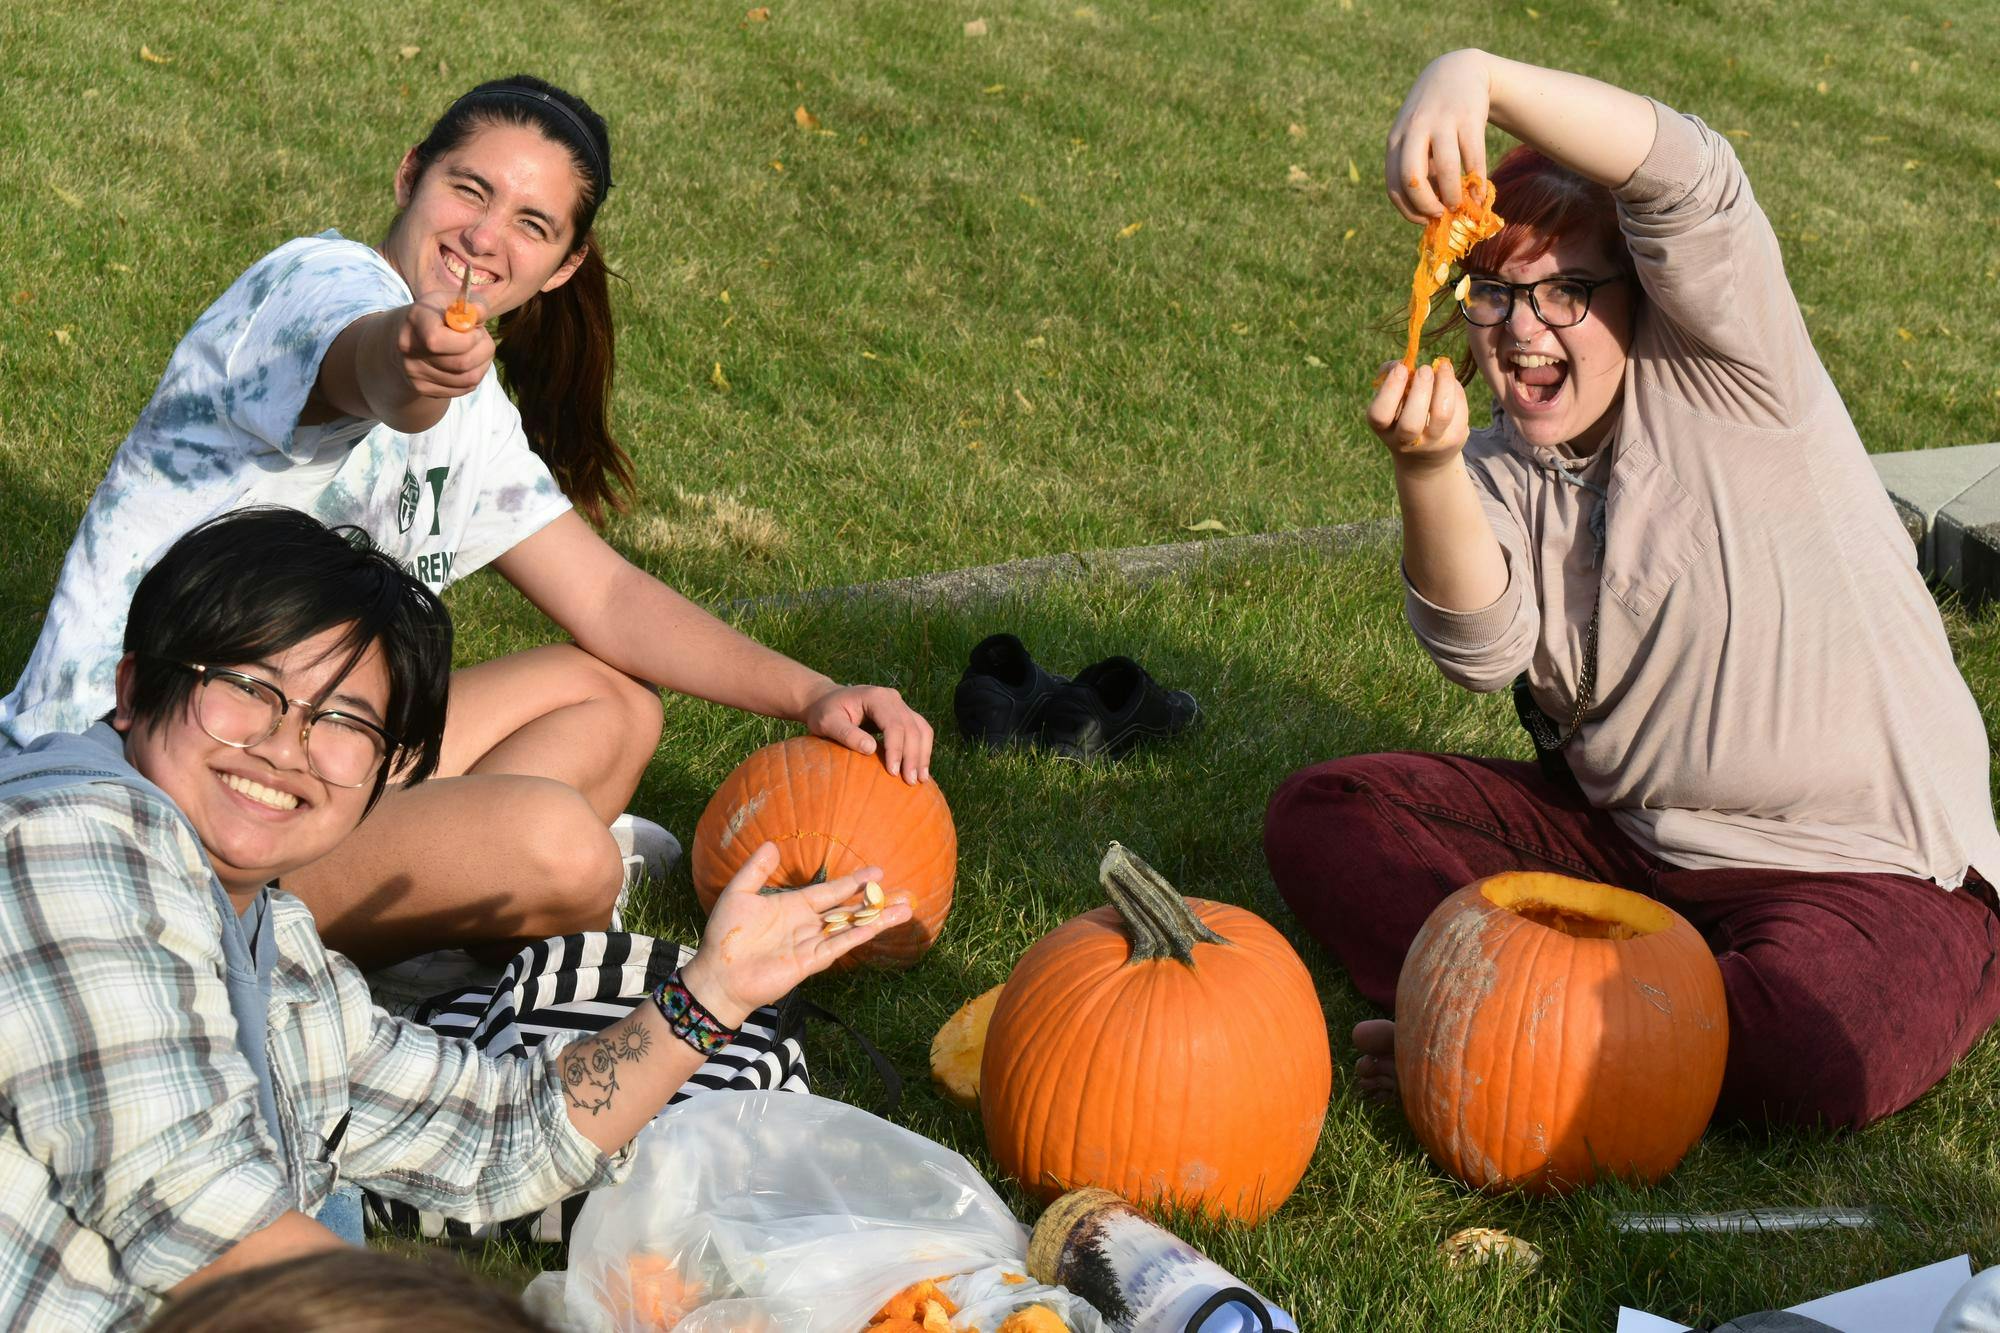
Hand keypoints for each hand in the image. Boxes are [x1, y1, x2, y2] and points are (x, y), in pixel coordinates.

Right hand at [395, 294, 494, 399]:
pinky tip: (471, 362)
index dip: (466, 339)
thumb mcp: (453, 301)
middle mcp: (410, 348)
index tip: (474, 329)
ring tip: (478, 349)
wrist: (413, 336)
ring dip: (484, 363)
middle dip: (483, 350)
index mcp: (416, 320)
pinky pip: (464, 388)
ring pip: (468, 378)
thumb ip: (472, 305)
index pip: (437, 341)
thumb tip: (481, 314)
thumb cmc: (439, 315)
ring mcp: (414, 372)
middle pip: (461, 363)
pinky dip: (476, 375)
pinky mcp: (423, 388)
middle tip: (482, 339)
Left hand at [678, 843, 908, 1024]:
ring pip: (850, 928)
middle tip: (900, 892)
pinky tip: (877, 927)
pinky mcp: (809, 962)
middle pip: (847, 910)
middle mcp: (807, 924)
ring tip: (903, 910)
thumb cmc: (724, 936)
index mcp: (793, 906)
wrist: (717, 975)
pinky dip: (858, 935)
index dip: (853, 882)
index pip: (830, 892)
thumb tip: (772, 845)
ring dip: (876, 919)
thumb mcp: (739, 894)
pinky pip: (838, 945)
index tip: (877, 872)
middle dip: (873, 901)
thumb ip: (756, 870)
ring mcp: (810, 943)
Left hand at [803, 683, 934, 784]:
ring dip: (923, 754)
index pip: (894, 724)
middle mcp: (892, 698)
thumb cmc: (824, 713)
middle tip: (910, 781)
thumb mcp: (827, 723)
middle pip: (912, 728)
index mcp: (875, 697)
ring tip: (921, 779)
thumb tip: (871, 749)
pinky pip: (920, 731)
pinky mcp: (902, 715)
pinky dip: (922, 750)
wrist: (827, 700)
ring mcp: (900, 705)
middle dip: (913, 756)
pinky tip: (920, 769)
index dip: (896, 749)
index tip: (893, 773)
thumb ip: (847, 734)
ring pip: (922, 729)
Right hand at [1368, 359, 1469, 473]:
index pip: (1380, 414)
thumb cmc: (1403, 415)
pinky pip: (1459, 409)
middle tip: (1425, 369)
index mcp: (1384, 428)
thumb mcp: (1391, 401)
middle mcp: (1406, 442)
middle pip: (1411, 423)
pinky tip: (1449, 381)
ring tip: (1442, 367)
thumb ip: (1391, 377)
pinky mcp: (1455, 438)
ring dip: (1444, 384)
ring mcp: (1432, 443)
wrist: (1425, 455)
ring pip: (1442, 414)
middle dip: (1420, 390)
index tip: (1401, 368)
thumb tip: (1404, 361)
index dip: (1390, 389)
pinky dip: (1455, 388)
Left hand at [1384, 49, 1494, 221]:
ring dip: (1453, 195)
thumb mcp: (1415, 137)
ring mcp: (1442, 121)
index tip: (1424, 220)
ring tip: (1460, 205)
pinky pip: (1473, 157)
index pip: (1394, 184)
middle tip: (1440, 215)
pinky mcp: (1469, 116)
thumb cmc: (1433, 116)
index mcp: (1396, 140)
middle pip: (1412, 178)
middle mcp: (1415, 129)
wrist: (1458, 71)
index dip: (1408, 210)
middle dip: (1426, 205)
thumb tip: (1430, 211)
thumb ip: (1418, 168)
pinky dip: (1477, 180)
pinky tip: (1480, 192)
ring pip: (1445, 169)